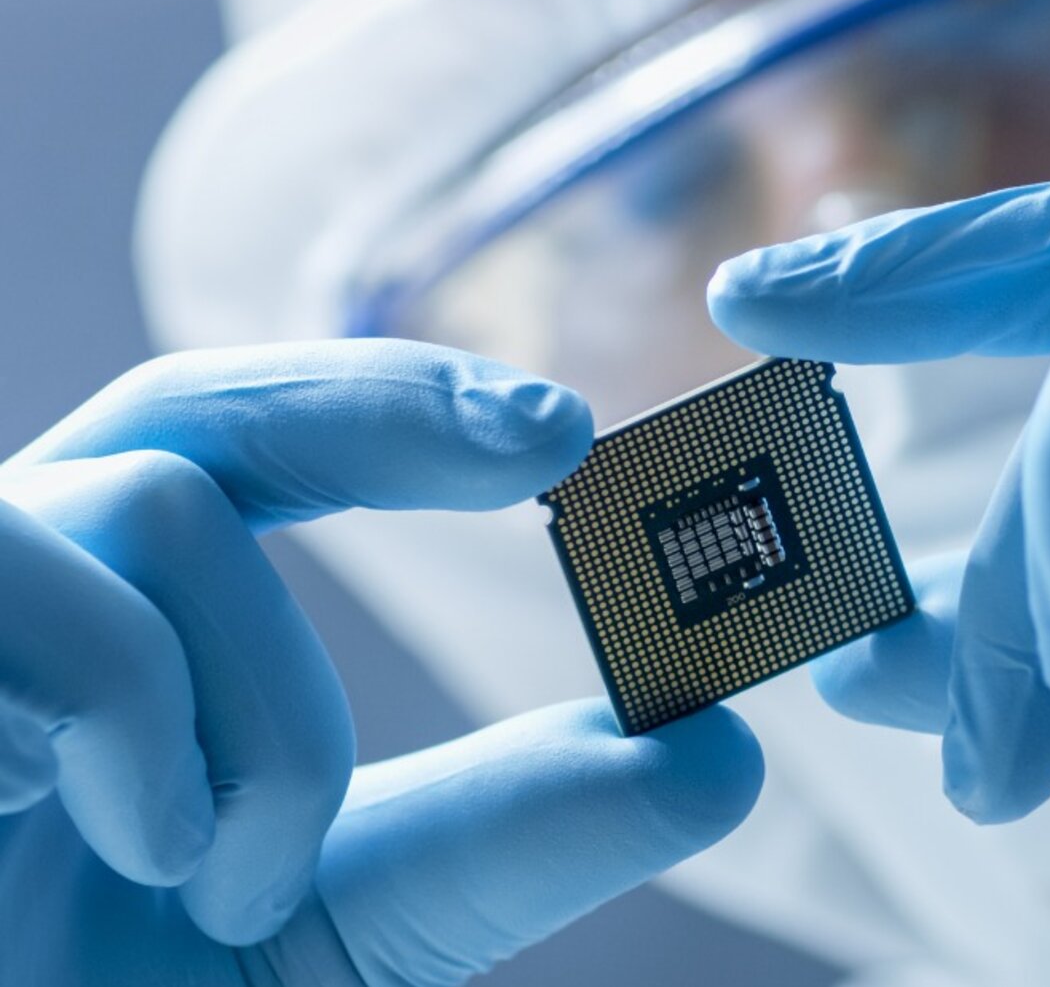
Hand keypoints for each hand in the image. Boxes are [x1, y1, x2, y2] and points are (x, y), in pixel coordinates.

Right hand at [0, 340, 761, 984]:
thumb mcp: (354, 915)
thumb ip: (508, 829)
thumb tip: (717, 752)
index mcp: (124, 619)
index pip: (259, 450)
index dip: (402, 408)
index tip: (568, 434)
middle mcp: (27, 587)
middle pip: (203, 403)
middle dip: (392, 398)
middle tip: (558, 435)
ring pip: (171, 509)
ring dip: (273, 714)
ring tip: (243, 882)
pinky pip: (64, 602)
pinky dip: (151, 733)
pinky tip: (152, 857)